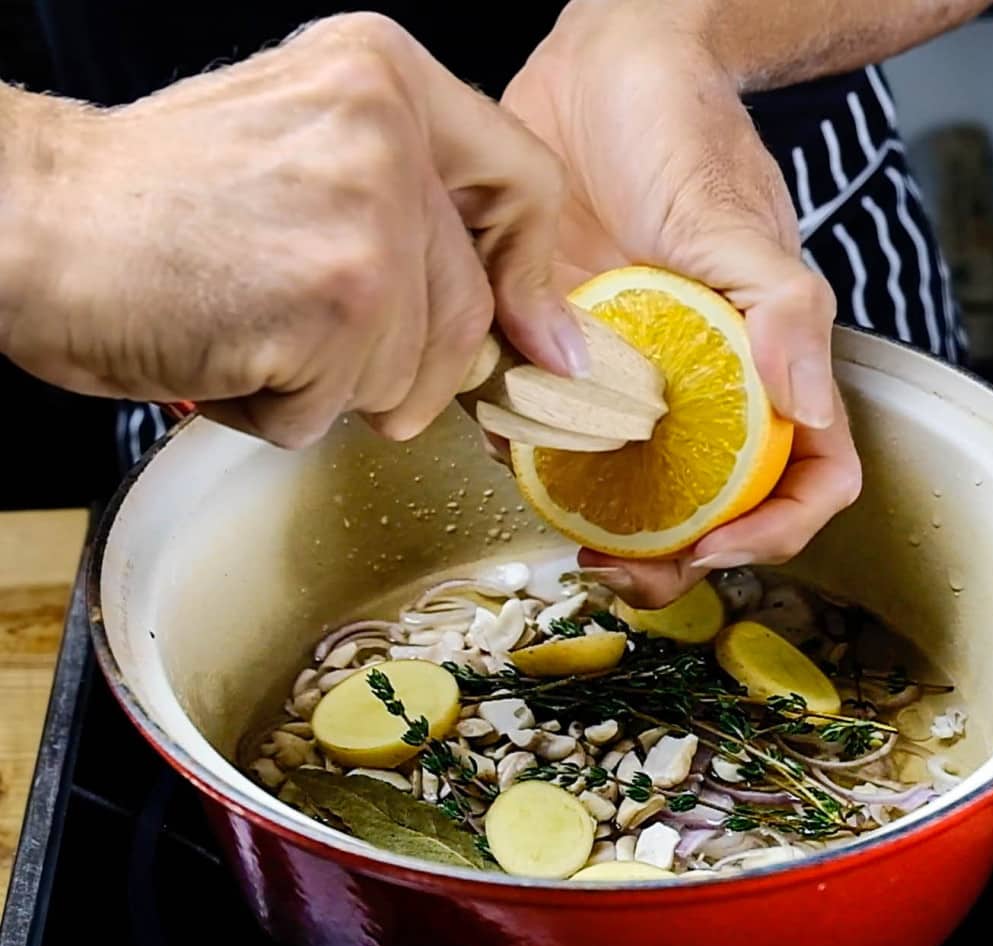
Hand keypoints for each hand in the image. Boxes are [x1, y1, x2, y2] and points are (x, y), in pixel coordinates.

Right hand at [0, 14, 586, 448]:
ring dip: (331, 386)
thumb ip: (414, 218)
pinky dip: (281, 411)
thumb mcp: (307, 157)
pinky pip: (341, 409)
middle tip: (318, 345)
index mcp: (385, 79)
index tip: (534, 337)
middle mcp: (386, 133)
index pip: (523, 182)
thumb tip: (527, 327)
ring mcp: (365, 220)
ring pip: (409, 373)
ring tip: (254, 331)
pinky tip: (229, 354)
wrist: (31, 220)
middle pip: (466, 312)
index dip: (528, 276)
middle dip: (401, 364)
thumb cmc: (154, 204)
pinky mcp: (334, 305)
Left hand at [503, 0, 860, 606]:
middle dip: (665, 559)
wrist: (590, 83)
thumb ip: (784, 314)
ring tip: (558, 517)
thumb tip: (808, 409)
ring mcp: (622, 382)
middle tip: (617, 570)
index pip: (803, 478)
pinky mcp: (555, 360)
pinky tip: (508, 437)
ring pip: (616, 488)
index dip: (773, 531)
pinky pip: (541, 431)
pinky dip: (525, 452)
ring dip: (588, 521)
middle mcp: (695, 389)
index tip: (713, 546)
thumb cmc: (681, 137)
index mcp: (761, 368)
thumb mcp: (739, 222)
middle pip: (701, 509)